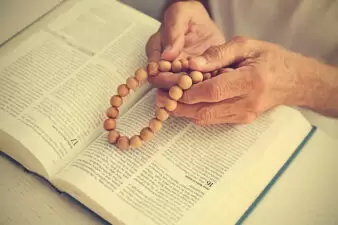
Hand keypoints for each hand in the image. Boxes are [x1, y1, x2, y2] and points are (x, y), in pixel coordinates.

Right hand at [146, 1, 224, 87]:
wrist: (209, 23)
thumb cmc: (191, 16)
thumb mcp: (181, 13)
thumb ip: (173, 31)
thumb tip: (167, 56)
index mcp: (158, 52)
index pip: (153, 69)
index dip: (160, 73)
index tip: (171, 68)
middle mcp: (167, 67)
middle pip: (164, 82)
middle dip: (174, 82)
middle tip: (186, 78)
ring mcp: (181, 76)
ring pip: (180, 89)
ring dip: (188, 87)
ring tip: (200, 79)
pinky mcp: (196, 80)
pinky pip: (197, 88)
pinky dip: (203, 86)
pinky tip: (210, 79)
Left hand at [156, 36, 337, 124]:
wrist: (293, 81)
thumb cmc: (270, 59)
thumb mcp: (246, 46)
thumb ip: (219, 54)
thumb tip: (193, 64)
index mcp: (251, 81)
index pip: (213, 91)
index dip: (189, 92)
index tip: (170, 89)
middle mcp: (247, 103)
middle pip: (205, 110)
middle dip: (179, 106)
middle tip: (159, 99)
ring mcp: (245, 115)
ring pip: (207, 118)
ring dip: (184, 112)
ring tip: (167, 102)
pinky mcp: (241, 120)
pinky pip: (213, 119)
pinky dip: (196, 113)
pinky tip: (185, 104)